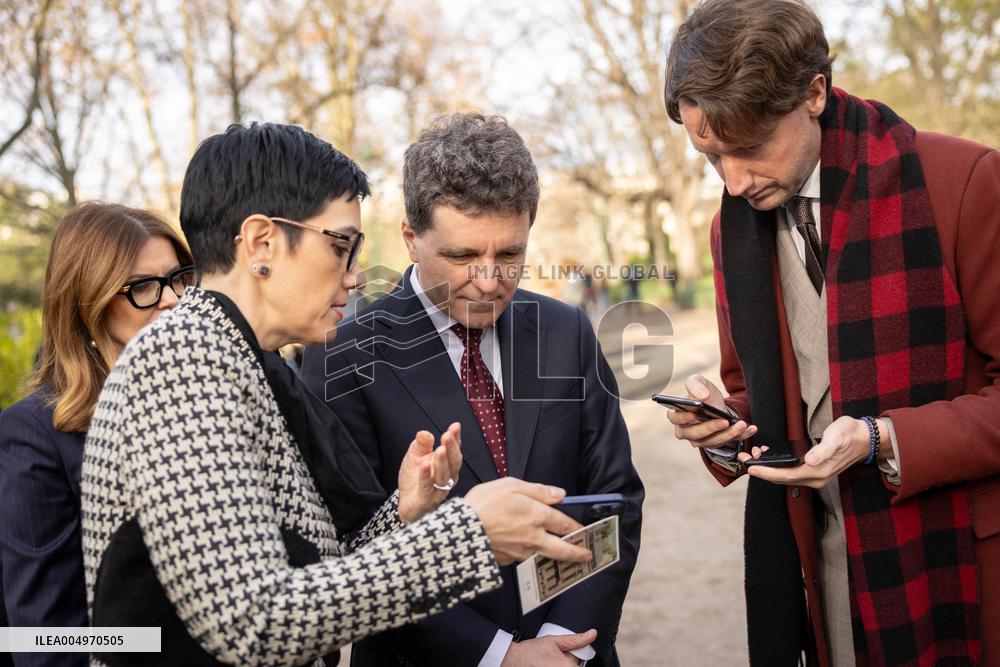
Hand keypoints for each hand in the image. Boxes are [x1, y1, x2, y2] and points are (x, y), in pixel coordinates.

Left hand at [398, 422, 462, 523]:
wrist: (406, 502)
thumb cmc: (415, 479)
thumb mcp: (415, 456)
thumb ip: (421, 444)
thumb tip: (425, 433)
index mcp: (448, 466)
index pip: (454, 451)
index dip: (456, 439)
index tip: (455, 426)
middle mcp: (447, 479)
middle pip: (453, 463)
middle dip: (451, 449)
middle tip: (447, 435)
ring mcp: (438, 491)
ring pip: (443, 477)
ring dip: (442, 463)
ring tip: (439, 450)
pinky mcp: (425, 501)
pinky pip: (427, 488)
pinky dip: (426, 477)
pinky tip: (424, 465)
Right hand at [463, 477, 591, 565]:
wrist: (460, 530)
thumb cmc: (483, 503)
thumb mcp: (510, 485)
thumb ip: (537, 490)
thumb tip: (560, 495)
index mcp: (537, 515)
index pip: (565, 523)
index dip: (577, 527)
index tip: (585, 531)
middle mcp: (534, 537)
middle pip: (562, 549)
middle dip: (578, 553)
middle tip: (587, 556)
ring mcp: (521, 552)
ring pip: (545, 557)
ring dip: (558, 559)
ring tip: (566, 560)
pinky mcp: (508, 561)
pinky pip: (525, 560)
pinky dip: (532, 559)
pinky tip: (533, 556)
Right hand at [500, 630, 597, 665]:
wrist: (513, 660)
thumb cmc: (531, 652)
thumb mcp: (555, 641)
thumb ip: (575, 640)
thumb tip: (591, 634)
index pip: (582, 664)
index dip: (576, 660)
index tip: (568, 656)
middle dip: (569, 663)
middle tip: (556, 659)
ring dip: (560, 665)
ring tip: (550, 663)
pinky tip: (545, 665)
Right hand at [666, 375, 756, 448]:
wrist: (716, 403)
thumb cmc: (702, 392)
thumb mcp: (698, 382)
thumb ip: (695, 384)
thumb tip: (701, 397)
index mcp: (677, 415)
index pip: (676, 418)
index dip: (683, 418)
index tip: (694, 414)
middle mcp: (686, 431)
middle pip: (695, 434)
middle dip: (711, 428)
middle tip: (725, 421)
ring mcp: (701, 440)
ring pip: (713, 442)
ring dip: (729, 434)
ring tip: (742, 424)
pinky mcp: (716, 443)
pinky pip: (728, 442)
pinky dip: (741, 436)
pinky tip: (751, 429)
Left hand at [738, 416, 883, 487]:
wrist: (865, 438)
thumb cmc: (850, 434)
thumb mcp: (836, 437)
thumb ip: (823, 450)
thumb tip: (810, 461)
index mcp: (818, 472)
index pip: (786, 476)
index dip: (766, 473)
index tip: (750, 468)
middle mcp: (815, 478)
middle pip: (782, 478)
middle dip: (761, 470)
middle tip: (743, 459)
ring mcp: (815, 476)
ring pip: (785, 476)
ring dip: (768, 469)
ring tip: (752, 455)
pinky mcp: (814, 471)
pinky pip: (791, 472)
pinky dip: (777, 467)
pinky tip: (768, 456)